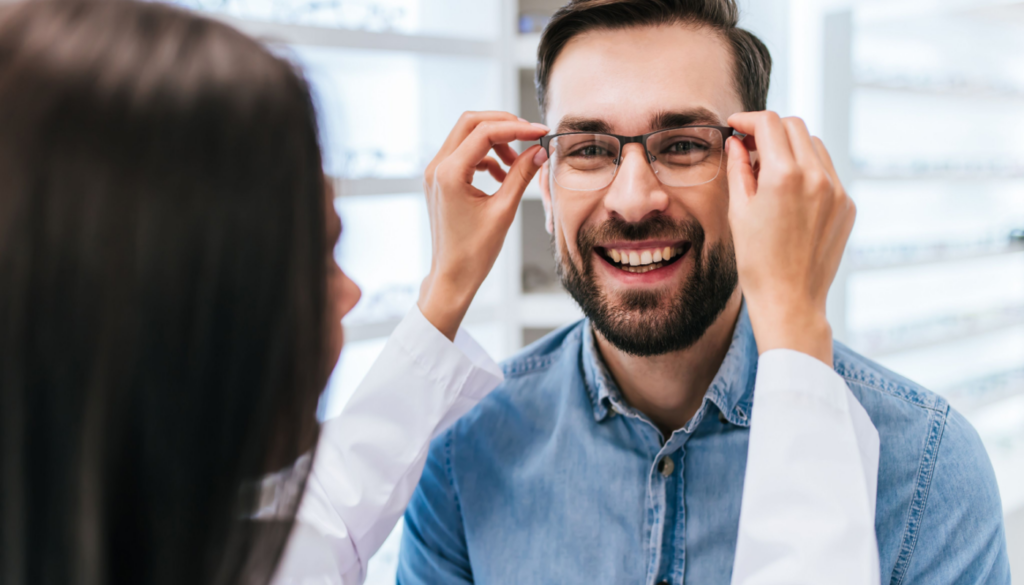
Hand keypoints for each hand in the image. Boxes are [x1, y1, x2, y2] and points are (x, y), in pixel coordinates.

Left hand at [418, 111, 548, 339]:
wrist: (452, 277)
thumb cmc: (473, 252)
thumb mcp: (504, 210)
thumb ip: (521, 175)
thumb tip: (540, 151)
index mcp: (449, 173)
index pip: (485, 132)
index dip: (517, 128)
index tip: (540, 132)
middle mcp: (436, 167)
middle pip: (470, 123)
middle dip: (503, 125)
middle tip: (530, 136)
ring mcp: (435, 173)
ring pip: (466, 136)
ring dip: (495, 141)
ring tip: (517, 163)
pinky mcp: (440, 180)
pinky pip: (464, 154)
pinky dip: (486, 156)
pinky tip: (503, 176)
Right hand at [725, 112, 855, 365]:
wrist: (790, 299)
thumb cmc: (757, 260)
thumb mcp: (739, 210)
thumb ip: (739, 168)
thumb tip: (737, 142)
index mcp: (784, 175)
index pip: (769, 123)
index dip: (748, 119)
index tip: (736, 126)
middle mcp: (816, 176)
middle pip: (794, 126)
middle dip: (770, 129)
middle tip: (750, 145)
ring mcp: (837, 190)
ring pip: (814, 145)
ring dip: (791, 147)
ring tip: (770, 170)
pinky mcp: (847, 205)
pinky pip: (827, 172)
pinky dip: (808, 170)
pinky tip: (790, 193)